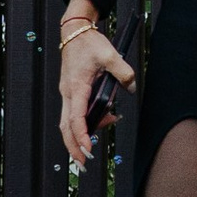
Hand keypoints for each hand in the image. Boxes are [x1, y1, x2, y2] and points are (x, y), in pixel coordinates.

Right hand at [57, 19, 134, 167]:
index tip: (87, 148)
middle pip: (65, 127)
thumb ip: (123, 72)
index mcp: (76, 87)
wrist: (75, 32)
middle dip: (73, 147)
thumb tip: (131, 88)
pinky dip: (83, 124)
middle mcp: (68, 93)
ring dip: (79, 136)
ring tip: (95, 142)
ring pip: (67, 122)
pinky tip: (102, 120)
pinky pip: (73, 114)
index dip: (81, 135)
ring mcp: (67, 93)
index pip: (76, 117)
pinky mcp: (71, 92)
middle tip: (82, 164)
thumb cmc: (89, 43)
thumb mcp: (110, 54)